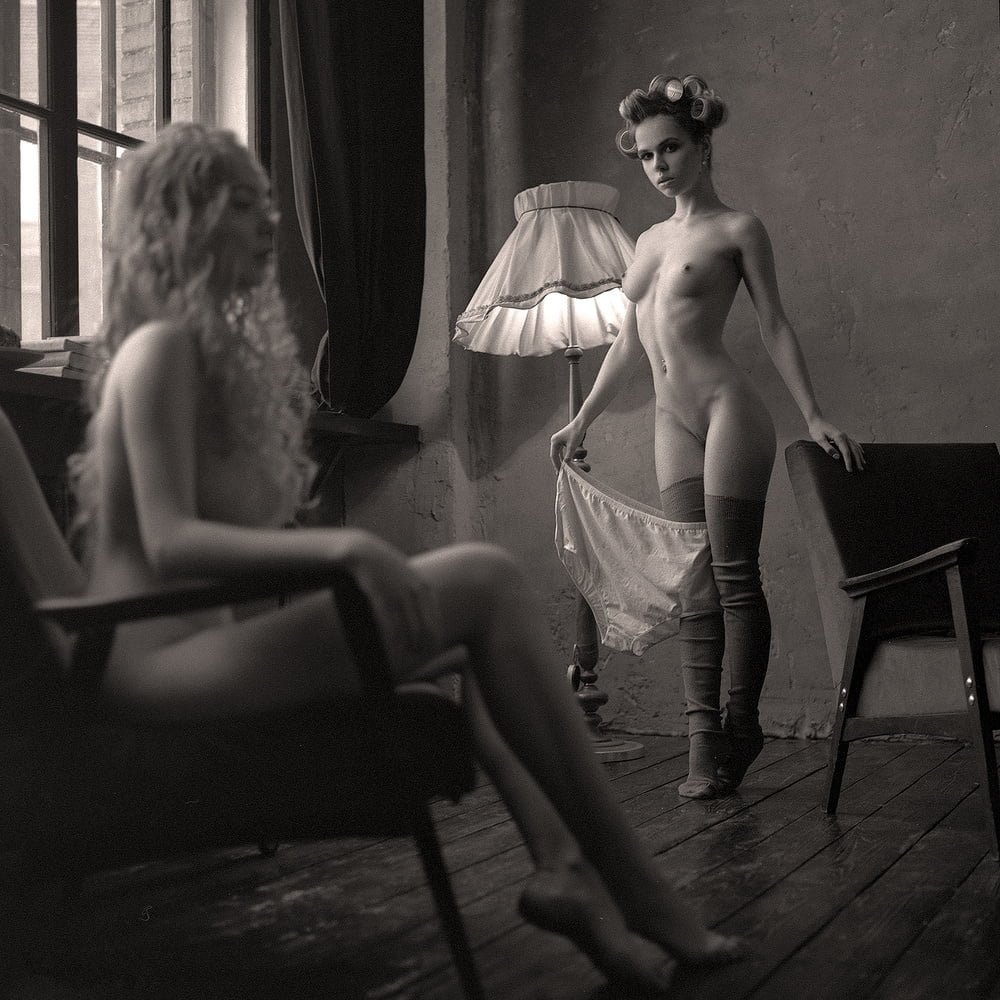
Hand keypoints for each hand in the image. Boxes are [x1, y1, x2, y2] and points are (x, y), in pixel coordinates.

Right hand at [342, 534, 441, 660]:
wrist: (365, 552)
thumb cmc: (387, 570)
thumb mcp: (409, 579)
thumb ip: (420, 596)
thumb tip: (424, 619)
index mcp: (426, 589)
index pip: (436, 623)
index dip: (434, 642)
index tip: (430, 656)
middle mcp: (416, 591)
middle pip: (426, 628)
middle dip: (423, 648)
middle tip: (418, 662)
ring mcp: (399, 592)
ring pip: (409, 628)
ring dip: (408, 647)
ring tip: (405, 661)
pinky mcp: (382, 593)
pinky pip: (389, 622)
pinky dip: (392, 638)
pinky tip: (391, 649)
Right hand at [550, 418, 586, 471]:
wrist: (580, 424)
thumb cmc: (576, 433)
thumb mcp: (572, 446)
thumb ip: (568, 456)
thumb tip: (566, 464)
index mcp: (554, 441)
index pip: (554, 456)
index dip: (556, 464)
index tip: (559, 471)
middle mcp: (554, 440)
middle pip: (554, 455)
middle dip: (557, 463)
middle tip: (559, 472)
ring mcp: (558, 440)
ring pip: (557, 453)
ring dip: (559, 460)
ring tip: (561, 468)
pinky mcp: (562, 440)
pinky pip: (560, 450)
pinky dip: (562, 456)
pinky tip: (564, 461)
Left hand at [808, 419, 865, 471]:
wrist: (816, 421)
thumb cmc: (816, 430)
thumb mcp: (819, 440)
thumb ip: (828, 448)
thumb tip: (837, 457)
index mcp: (839, 437)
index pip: (846, 452)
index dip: (848, 461)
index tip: (850, 470)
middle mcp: (844, 436)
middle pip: (853, 450)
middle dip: (858, 460)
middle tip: (861, 469)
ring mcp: (845, 435)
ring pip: (855, 446)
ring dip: (860, 455)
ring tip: (863, 463)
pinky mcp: (843, 436)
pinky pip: (853, 443)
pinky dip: (858, 448)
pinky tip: (861, 452)